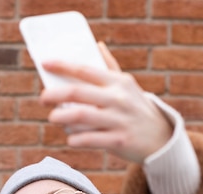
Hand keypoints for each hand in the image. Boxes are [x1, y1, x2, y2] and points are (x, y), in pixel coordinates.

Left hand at [39, 42, 172, 163]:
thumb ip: (110, 66)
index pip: (85, 70)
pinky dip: (75, 139)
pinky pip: (89, 139)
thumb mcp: (127, 85)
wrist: (160, 137)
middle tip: (43, 97)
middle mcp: (118, 98)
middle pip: (77, 92)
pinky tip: (70, 138)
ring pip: (80, 116)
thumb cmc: (135, 108)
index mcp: (118, 82)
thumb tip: (96, 44)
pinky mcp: (119, 140)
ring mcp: (118, 120)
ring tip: (53, 117)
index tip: (45, 63)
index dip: (62, 66)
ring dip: (61, 117)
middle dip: (54, 94)